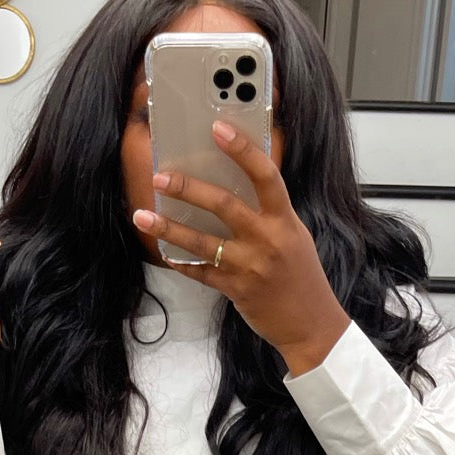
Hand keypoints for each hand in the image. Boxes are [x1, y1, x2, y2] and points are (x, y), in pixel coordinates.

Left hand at [132, 122, 350, 376]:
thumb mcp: (294, 236)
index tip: (218, 129)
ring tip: (143, 215)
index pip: (265, 175)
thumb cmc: (302, 276)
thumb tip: (236, 187)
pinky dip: (181, 262)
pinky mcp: (236, 290)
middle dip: (188, 188)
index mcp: (285, 220)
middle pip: (224, 205)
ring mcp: (250, 267)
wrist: (311, 324)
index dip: (242, 150)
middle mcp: (267, 240)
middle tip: (160, 176)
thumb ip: (269, 213)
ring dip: (169, 228)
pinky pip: (201, 273)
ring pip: (203, 242)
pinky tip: (163, 252)